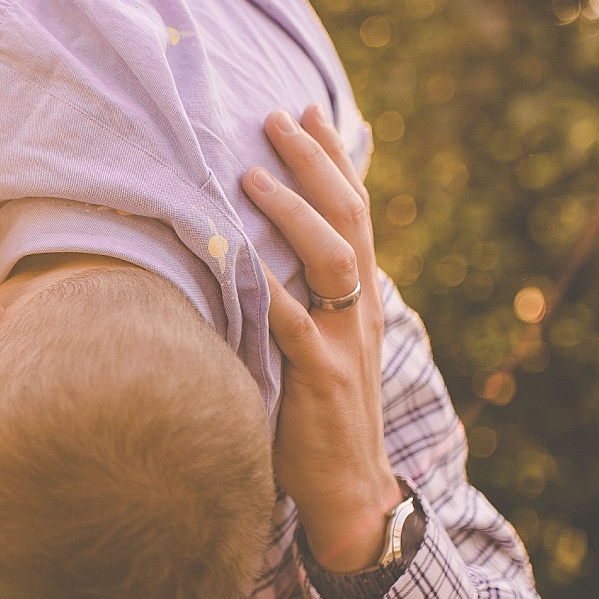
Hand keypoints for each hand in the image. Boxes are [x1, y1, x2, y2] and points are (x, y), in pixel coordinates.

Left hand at [242, 105, 403, 573]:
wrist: (349, 490)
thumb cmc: (317, 414)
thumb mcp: (316, 344)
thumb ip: (299, 298)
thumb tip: (260, 249)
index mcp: (359, 299)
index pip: (353, 211)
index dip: (335, 159)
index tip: (309, 108)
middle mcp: (359, 312)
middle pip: (347, 219)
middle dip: (315, 163)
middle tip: (278, 116)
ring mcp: (344, 344)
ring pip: (330, 261)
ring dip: (292, 213)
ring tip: (250, 174)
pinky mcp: (321, 381)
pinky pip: (296, 328)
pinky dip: (269, 294)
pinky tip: (240, 263)